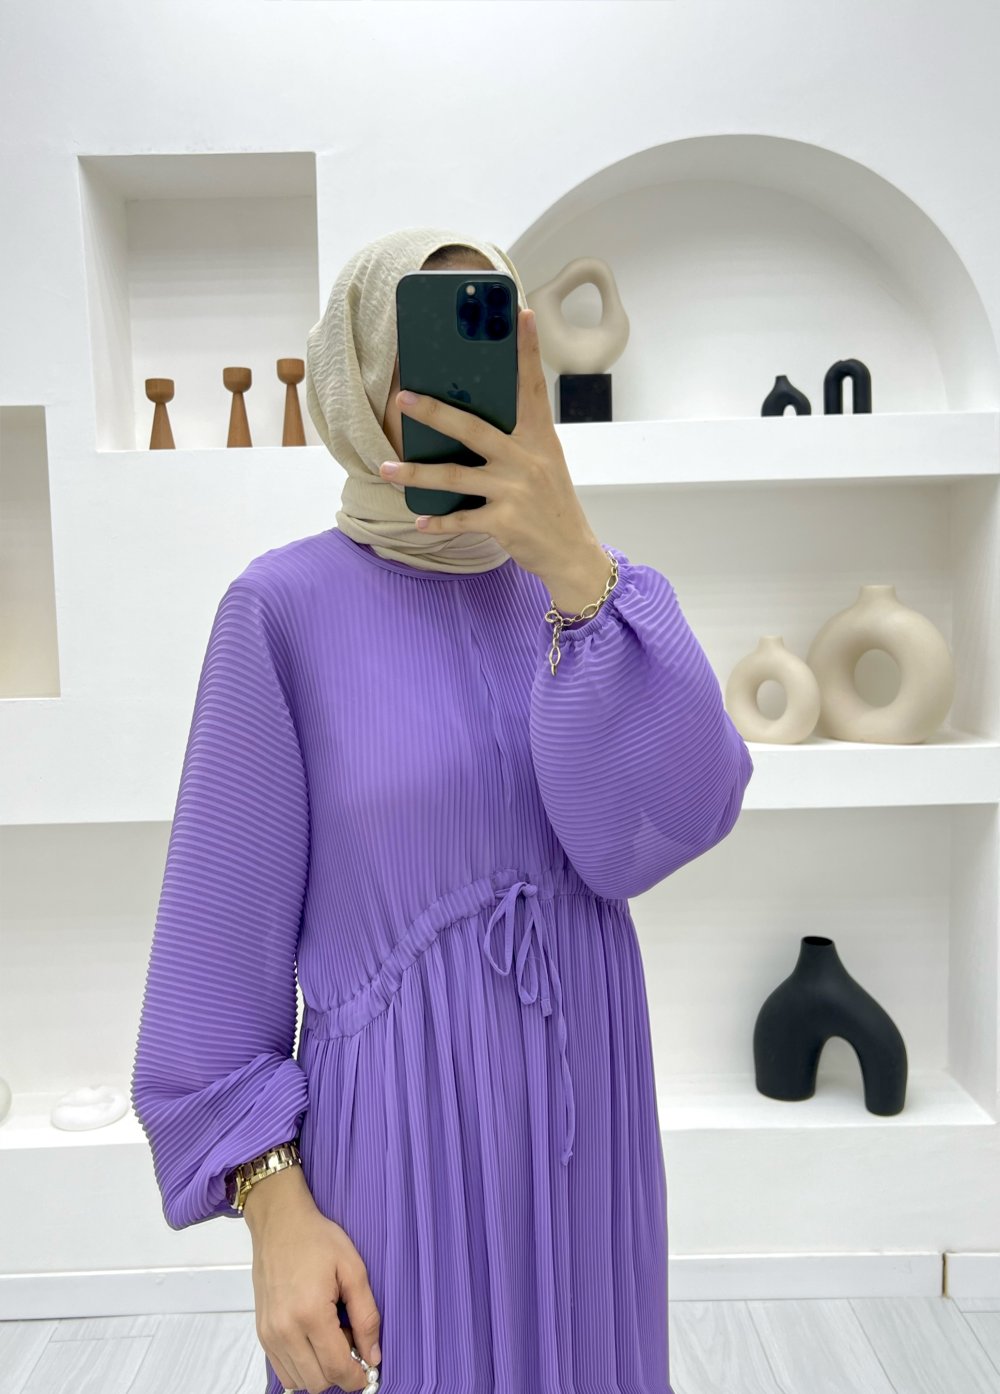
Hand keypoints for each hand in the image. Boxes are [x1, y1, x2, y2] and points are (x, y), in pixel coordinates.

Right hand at [250, 1193, 380, 1393]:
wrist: (280, 1223)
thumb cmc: (316, 1239)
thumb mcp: (353, 1269)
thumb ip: (366, 1315)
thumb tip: (373, 1355)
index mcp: (310, 1313)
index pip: (336, 1368)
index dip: (357, 1377)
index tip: (368, 1369)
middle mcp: (284, 1329)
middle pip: (317, 1382)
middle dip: (340, 1372)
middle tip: (350, 1342)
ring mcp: (269, 1333)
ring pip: (299, 1381)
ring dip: (320, 1370)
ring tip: (331, 1337)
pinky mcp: (262, 1333)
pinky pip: (283, 1370)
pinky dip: (302, 1366)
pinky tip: (314, 1340)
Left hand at [379, 307, 607, 590]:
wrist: (571, 553)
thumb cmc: (552, 503)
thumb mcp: (543, 463)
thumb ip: (515, 441)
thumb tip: (467, 423)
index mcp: (539, 439)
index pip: (532, 387)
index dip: (527, 350)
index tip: (522, 314)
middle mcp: (526, 460)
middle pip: (472, 429)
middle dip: (434, 412)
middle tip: (402, 398)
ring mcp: (514, 491)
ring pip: (453, 477)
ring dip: (415, 473)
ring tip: (386, 469)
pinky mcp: (504, 522)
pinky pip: (460, 520)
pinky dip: (438, 522)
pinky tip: (419, 521)